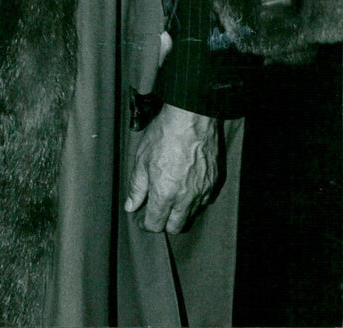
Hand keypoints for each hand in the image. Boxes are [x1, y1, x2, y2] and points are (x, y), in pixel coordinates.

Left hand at [124, 102, 218, 232]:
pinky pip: (204, 201)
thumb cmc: (164, 135)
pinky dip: (194, 200)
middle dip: (163, 222)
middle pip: (175, 227)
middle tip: (154, 210)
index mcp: (165, 194)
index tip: (139, 218)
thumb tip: (131, 206)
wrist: (193, 118)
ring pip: (191, 215)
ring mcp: (203, 192)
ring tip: (170, 198)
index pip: (155, 224)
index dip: (144, 224)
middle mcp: (186, 199)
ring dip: (179, 212)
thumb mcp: (142, 159)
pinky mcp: (214, 183)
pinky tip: (186, 187)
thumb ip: (137, 187)